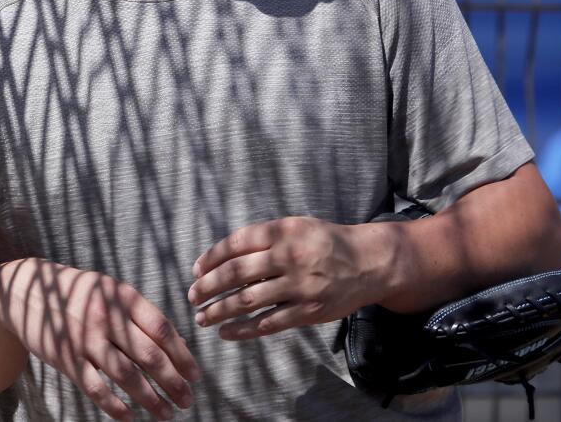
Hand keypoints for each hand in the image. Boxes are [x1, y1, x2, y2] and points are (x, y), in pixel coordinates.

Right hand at [0, 259, 200, 421]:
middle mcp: (107, 317)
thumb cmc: (81, 293)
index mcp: (124, 297)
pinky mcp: (68, 359)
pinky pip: (97, 388)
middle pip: (149, 356)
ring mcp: (87, 339)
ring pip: (127, 376)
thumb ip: (140, 314)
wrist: (30, 292)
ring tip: (166, 414)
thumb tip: (175, 346)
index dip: (182, 356)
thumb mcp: (112, 291)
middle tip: (188, 401)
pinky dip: (116, 407)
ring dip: (151, 399)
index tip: (195, 376)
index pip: (162, 330)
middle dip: (173, 382)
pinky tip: (131, 418)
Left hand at [187, 216, 383, 340]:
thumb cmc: (324, 242)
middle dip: (207, 287)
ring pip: (247, 301)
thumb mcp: (295, 226)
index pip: (235, 243)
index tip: (195, 270)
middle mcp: (289, 256)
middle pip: (236, 273)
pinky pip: (268, 323)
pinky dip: (243, 330)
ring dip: (219, 311)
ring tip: (202, 318)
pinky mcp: (309, 311)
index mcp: (283, 231)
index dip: (210, 258)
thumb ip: (263, 237)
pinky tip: (226, 333)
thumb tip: (221, 258)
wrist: (369, 262)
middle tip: (191, 296)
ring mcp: (299, 286)